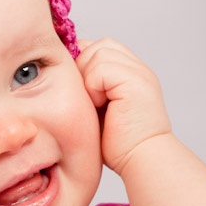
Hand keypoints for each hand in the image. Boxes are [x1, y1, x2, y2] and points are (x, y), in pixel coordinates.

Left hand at [75, 38, 171, 174]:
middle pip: (97, 45)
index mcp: (130, 74)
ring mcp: (138, 71)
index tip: (78, 90)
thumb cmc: (120, 146)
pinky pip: (100, 67)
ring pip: (97, 52)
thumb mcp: (99, 110)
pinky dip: (93, 87)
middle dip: (83, 68)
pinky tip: (101, 107)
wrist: (142, 161)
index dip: (82, 64)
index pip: (98, 48)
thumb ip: (89, 88)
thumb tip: (63, 73)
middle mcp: (137, 68)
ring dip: (88, 79)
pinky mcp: (134, 79)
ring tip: (96, 104)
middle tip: (87, 99)